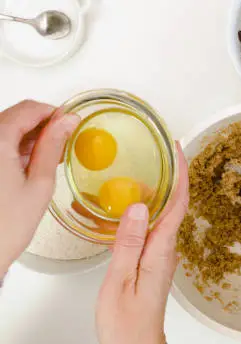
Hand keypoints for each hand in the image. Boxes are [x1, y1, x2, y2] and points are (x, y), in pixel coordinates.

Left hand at [0, 100, 79, 274]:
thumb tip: (67, 122)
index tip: (69, 123)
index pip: (28, 109)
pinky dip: (11, 147)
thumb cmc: (6, 228)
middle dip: (39, 124)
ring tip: (44, 157)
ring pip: (3, 128)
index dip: (53, 113)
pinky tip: (25, 164)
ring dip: (25, 136)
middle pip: (13, 116)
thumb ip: (53, 147)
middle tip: (61, 142)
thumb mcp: (40, 184)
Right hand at [96, 143, 188, 343]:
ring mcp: (163, 256)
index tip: (179, 151)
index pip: (178, 203)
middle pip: (177, 204)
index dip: (181, 175)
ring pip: (168, 214)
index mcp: (161, 250)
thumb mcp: (120, 279)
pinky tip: (140, 205)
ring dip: (165, 189)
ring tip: (153, 169)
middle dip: (174, 175)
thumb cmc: (127, 322)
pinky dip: (153, 208)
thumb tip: (139, 207)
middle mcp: (167, 250)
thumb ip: (129, 242)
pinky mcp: (155, 261)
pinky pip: (158, 227)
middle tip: (166, 151)